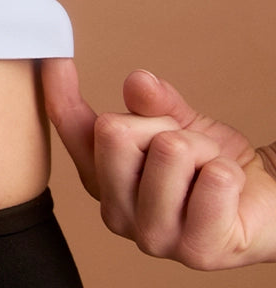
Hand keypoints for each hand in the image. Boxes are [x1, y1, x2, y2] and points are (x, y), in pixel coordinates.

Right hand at [42, 58, 275, 269]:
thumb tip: (136, 82)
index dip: (58, 87)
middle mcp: (116, 213)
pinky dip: (229, 172)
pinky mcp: (197, 251)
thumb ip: (151, 102)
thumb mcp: (175, 122)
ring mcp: (153, 237)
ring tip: (207, 168)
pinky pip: (214, 179)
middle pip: (113, 131)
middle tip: (183, 144)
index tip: (52, 55)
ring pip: (169, 150)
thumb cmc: (208, 165)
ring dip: (203, 148)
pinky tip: (228, 192)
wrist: (263, 202)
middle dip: (162, 124)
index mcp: (99, 178)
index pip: (70, 125)